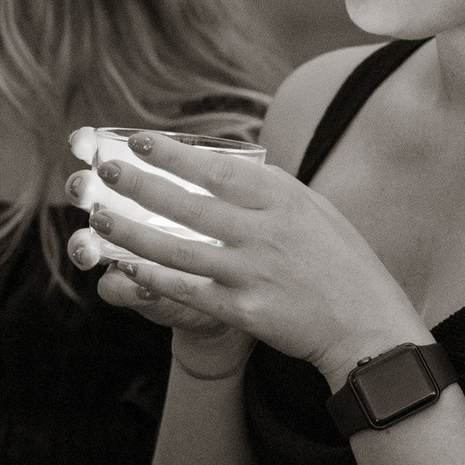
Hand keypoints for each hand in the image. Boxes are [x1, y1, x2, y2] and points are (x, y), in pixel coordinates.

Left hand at [69, 130, 426, 386]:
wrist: (365, 323)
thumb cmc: (341, 262)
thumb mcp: (313, 211)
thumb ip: (269, 192)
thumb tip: (223, 168)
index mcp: (283, 199)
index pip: (216, 169)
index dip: (172, 155)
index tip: (137, 141)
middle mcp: (264, 231)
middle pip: (186, 204)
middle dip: (138, 186)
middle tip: (102, 173)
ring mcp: (251, 272)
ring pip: (175, 248)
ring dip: (131, 233)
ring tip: (99, 218)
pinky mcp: (243, 309)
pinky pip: (186, 290)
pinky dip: (152, 278)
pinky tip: (126, 268)